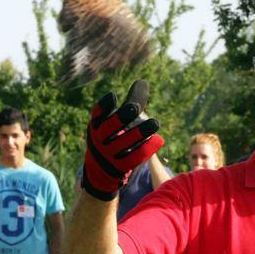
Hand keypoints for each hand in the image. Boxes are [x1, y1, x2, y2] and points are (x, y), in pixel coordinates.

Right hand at [82, 80, 163, 200]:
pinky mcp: (119, 167)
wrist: (100, 170)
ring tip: (155, 123)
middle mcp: (99, 140)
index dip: (104, 106)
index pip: (97, 114)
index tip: (113, 96)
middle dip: (122, 117)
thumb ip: (129, 104)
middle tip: (135, 107)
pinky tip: (158, 140)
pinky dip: (146, 149)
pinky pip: (133, 158)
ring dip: (139, 133)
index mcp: (96, 125)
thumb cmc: (111, 137)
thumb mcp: (114, 121)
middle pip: (110, 128)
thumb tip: (142, 83)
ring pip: (123, 143)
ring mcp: (108, 155)